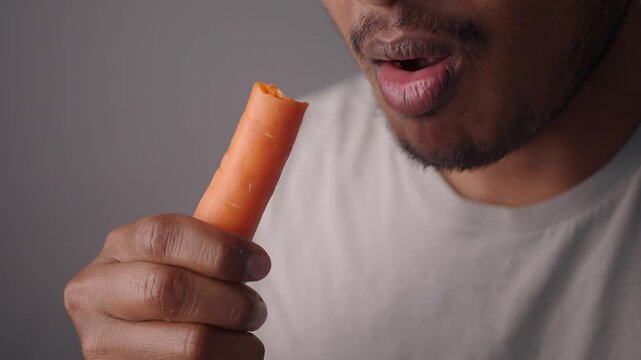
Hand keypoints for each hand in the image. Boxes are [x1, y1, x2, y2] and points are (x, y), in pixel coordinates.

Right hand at [64, 214, 270, 358]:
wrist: (143, 345)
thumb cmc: (175, 295)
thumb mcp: (182, 260)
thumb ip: (209, 245)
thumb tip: (255, 191)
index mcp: (116, 249)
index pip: (164, 235)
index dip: (220, 249)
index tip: (259, 264)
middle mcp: (95, 294)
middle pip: (172, 290)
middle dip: (230, 301)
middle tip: (256, 309)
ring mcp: (102, 343)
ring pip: (190, 344)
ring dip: (236, 342)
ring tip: (245, 337)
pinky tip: (228, 355)